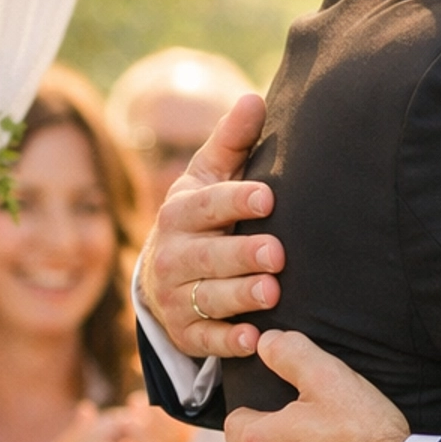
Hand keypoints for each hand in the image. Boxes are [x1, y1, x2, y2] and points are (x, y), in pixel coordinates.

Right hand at [137, 93, 282, 359]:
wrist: (164, 275)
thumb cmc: (203, 215)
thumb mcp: (210, 176)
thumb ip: (232, 141)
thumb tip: (254, 98)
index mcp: (181, 211)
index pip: (207, 205)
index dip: (235, 201)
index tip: (268, 198)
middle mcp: (172, 254)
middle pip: (206, 256)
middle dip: (240, 255)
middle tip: (276, 253)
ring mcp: (176, 296)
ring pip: (208, 298)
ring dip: (239, 297)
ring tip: (271, 293)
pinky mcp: (186, 333)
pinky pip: (205, 340)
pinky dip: (227, 342)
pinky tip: (253, 340)